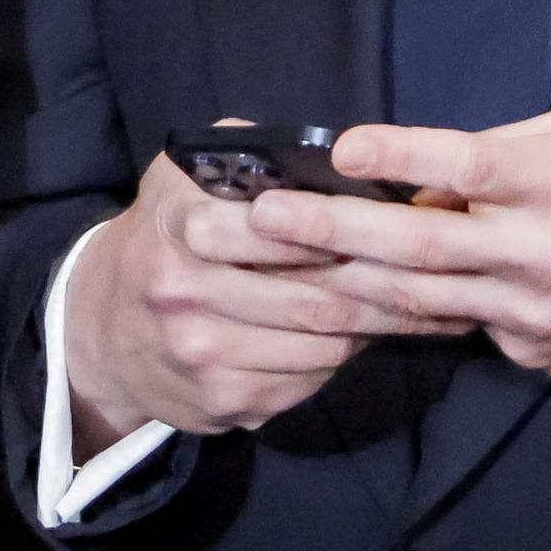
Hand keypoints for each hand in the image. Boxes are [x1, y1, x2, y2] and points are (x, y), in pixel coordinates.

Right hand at [57, 143, 466, 448]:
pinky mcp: (224, 401)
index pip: (288, 229)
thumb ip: (239, 152)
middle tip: (449, 276)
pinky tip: (367, 339)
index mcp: (182, 227)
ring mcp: (205, 355)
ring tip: (426, 306)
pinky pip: (308, 380)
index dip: (352, 231)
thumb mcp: (179, 180)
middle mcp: (187, 294)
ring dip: (380, 328)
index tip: (407, 225)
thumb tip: (323, 148)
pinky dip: (343, 359)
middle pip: (319, 297)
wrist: (100, 334)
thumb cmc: (160, 240)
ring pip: (324, 343)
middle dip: (391, 289)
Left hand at [247, 111, 550, 399]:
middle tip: (263, 217)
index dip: (402, 154)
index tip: (344, 146)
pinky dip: (410, 311)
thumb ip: (511, 153)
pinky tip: (360, 296)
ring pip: (421, 299)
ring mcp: (536, 313)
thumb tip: (427, 169)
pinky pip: (460, 328)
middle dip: (331, 229)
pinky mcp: (534, 354)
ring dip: (342, 281)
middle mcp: (545, 251)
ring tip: (276, 264)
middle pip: (420, 243)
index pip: (470, 165)